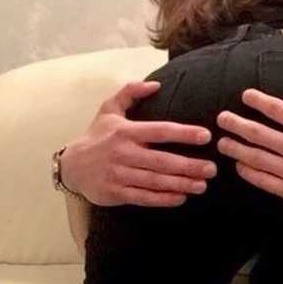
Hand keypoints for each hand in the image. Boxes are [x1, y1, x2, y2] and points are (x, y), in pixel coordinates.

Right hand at [61, 81, 216, 206]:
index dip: (184, 133)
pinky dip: (163, 199)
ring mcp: (119, 174)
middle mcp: (123, 153)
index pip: (160, 131)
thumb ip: (131, 92)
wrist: (70, 166)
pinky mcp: (115, 193)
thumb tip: (156, 84)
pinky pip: (143, 197)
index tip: (206, 136)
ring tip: (203, 184)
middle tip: (212, 168)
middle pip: (161, 160)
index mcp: (126, 131)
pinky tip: (182, 197)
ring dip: (181, 184)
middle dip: (189, 165)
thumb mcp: (109, 109)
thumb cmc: (97, 135)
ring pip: (155, 181)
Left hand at [216, 88, 282, 233]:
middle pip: (257, 133)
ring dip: (235, 149)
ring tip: (222, 143)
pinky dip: (248, 173)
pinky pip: (263, 181)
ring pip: (254, 158)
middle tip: (221, 119)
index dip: (258, 100)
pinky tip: (240, 167)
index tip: (246, 96)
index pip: (277, 109)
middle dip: (235, 124)